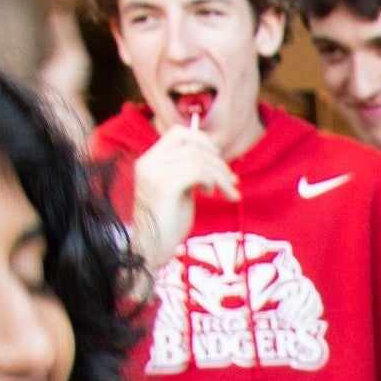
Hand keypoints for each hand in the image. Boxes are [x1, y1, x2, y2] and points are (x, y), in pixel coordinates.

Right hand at [126, 123, 238, 278]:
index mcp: (150, 160)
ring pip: (198, 159)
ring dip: (220, 176)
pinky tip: (211, 194)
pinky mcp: (163, 186)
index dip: (202, 140)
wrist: (152, 247)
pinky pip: (196, 172)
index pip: (178, 133)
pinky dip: (212, 181)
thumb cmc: (169, 222)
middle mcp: (148, 162)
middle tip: (232, 181)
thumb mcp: (180, 189)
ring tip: (226, 192)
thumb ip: (189, 171)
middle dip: (218, 162)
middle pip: (192, 144)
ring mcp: (153, 173)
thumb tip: (213, 156)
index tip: (218, 158)